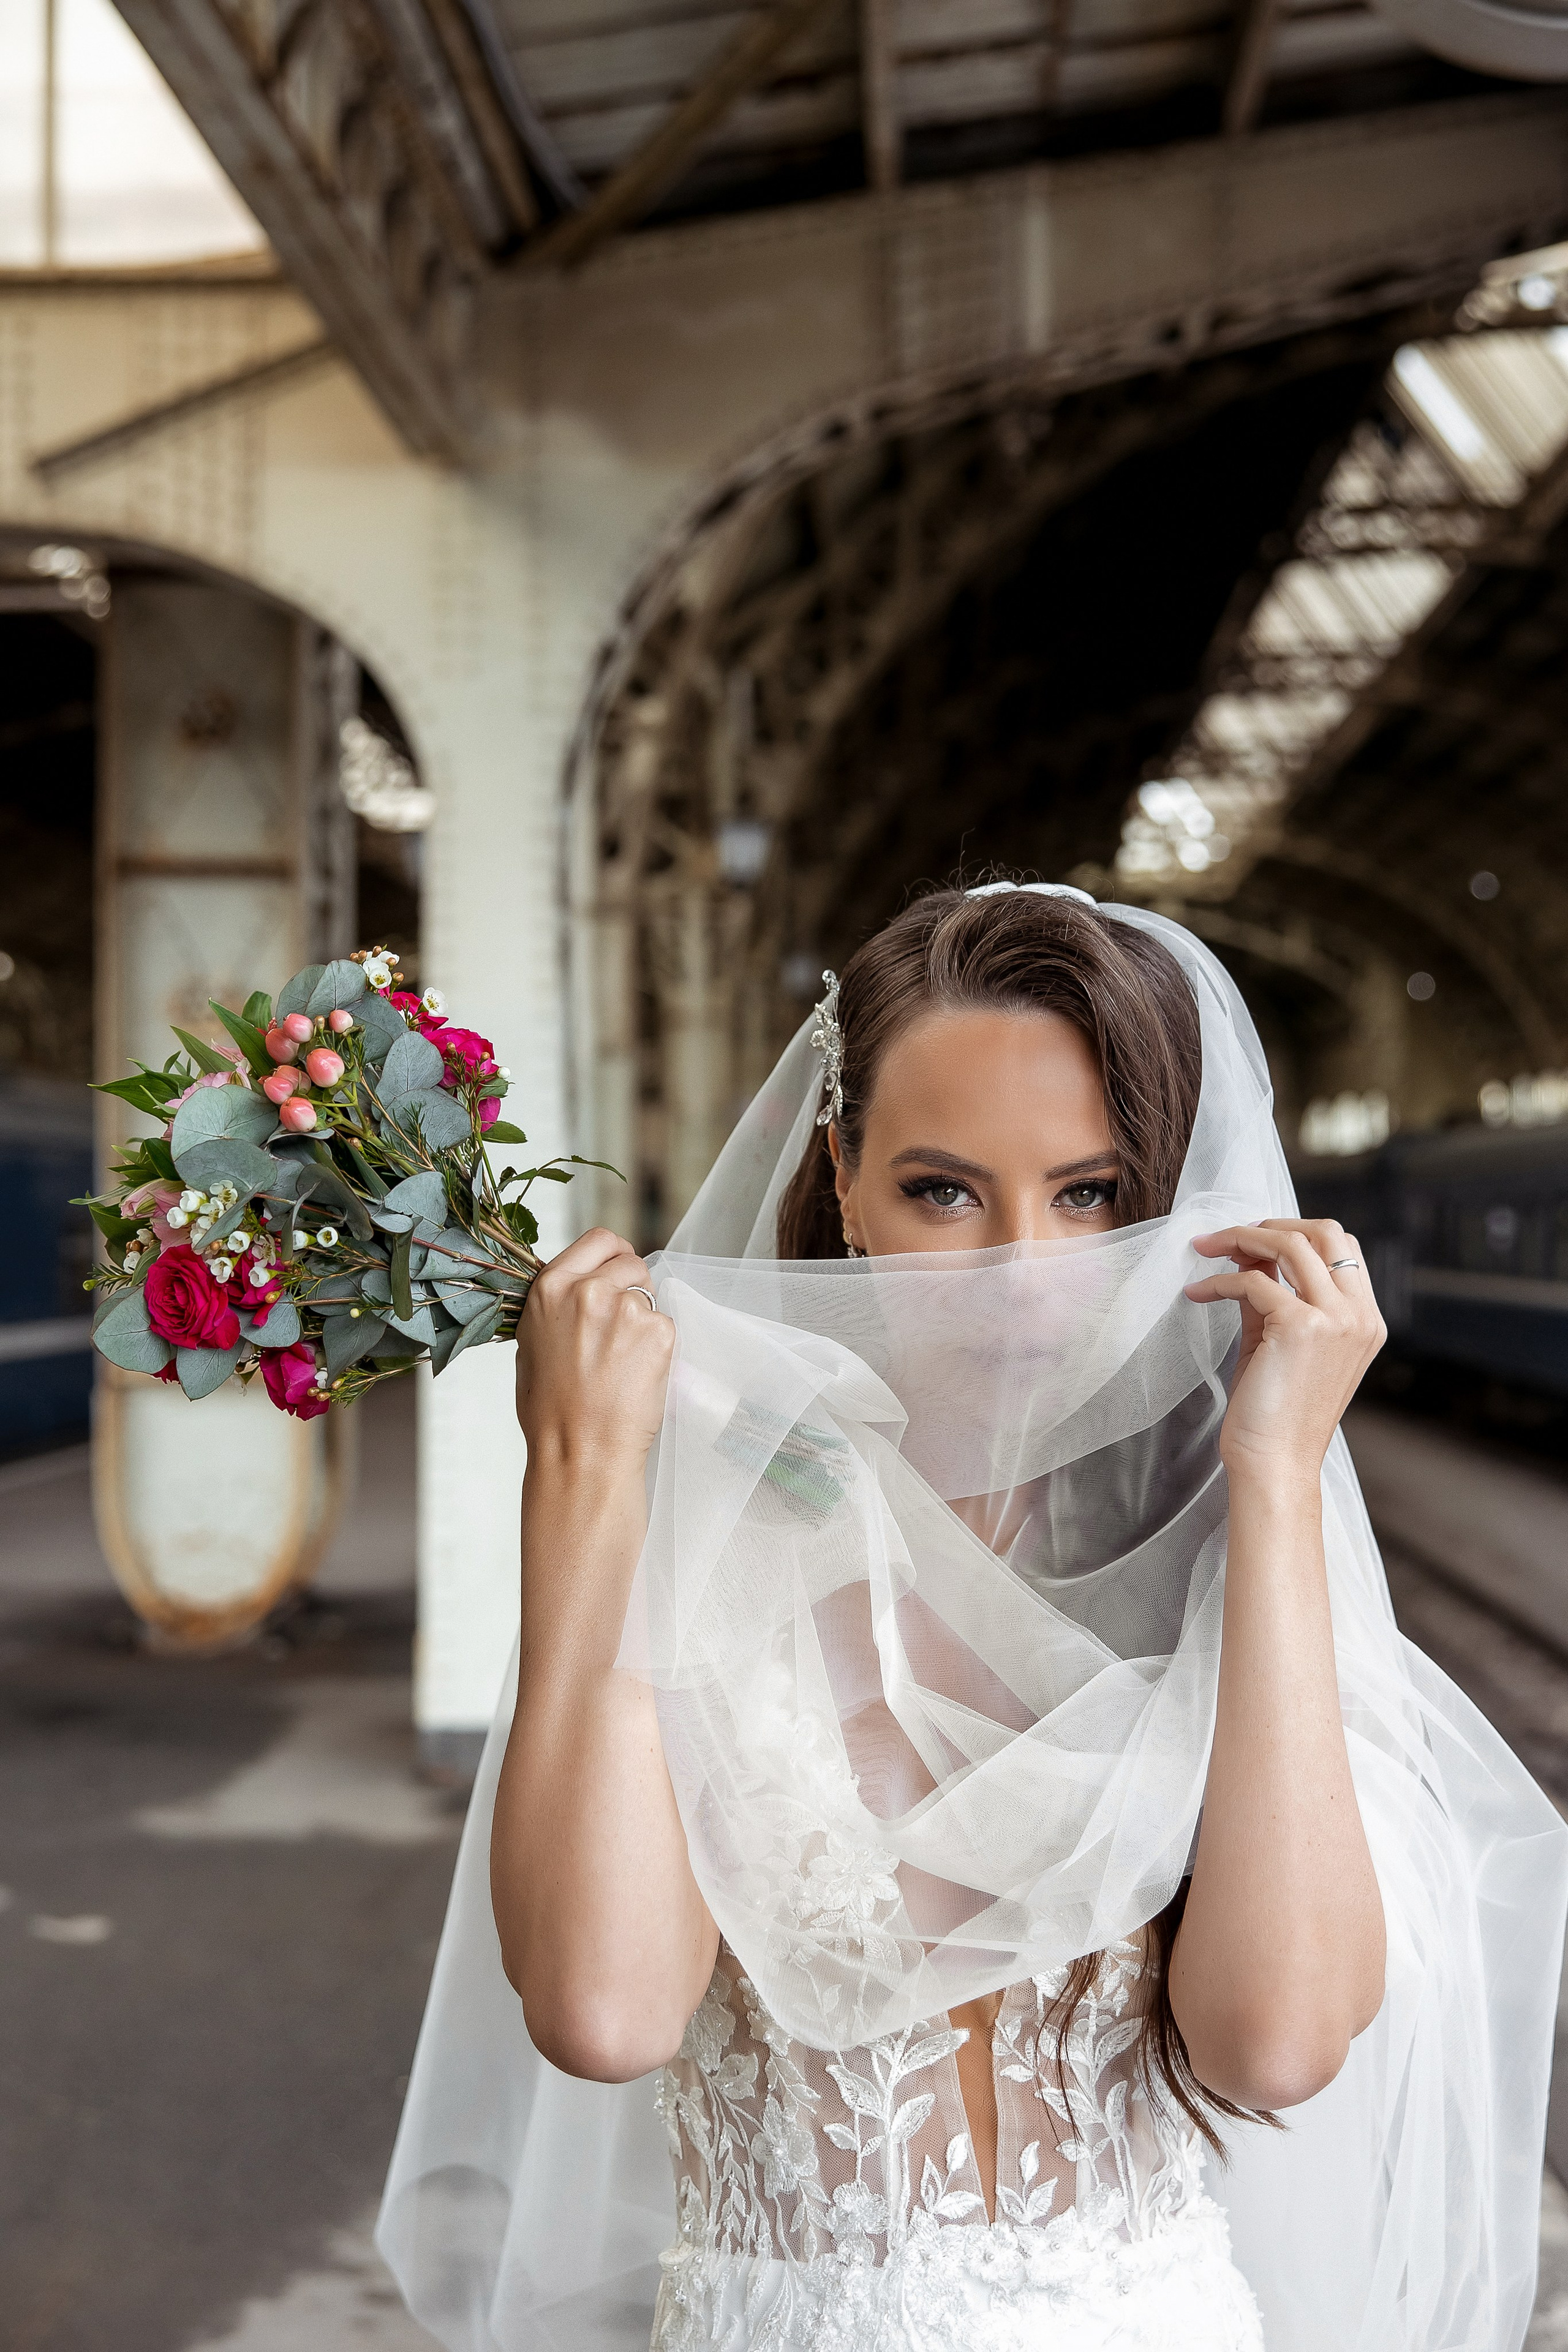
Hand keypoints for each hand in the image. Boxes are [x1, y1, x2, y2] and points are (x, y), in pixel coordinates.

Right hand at [516, 1227, 674, 1477]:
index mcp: (551, 1287)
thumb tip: (578, 1289)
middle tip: (621, 1330)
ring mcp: (626, 1309)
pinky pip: (666, 1325)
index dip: (614, 1254)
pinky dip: (658, 1346)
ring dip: (644, 1320)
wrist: (580, 1452)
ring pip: (651, 1295)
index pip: (598, 1239)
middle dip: (632, 1288)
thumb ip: (557, 1306)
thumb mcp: (532, 1344)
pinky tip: (638, 1374)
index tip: (618, 1268)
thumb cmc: (552, 1411)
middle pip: (631, 1262)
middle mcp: (588, 1290)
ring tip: (623, 1361)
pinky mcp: (658, 1332)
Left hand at [1184, 1219, 1384, 1485]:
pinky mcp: (1301, 1327)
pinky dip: (1217, 1282)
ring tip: (1206, 1249)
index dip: (1296, 1233)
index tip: (1252, 1242)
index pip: (1343, 1247)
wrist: (1275, 1465)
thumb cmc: (1275, 1413)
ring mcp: (1336, 1320)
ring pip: (1291, 1244)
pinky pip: (1252, 1281)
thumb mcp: (1280, 1343)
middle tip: (1229, 1236)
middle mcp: (1359, 1316)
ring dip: (1241, 1238)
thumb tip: (1248, 1255)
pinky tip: (1195, 1294)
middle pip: (1326, 1231)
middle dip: (1273, 1224)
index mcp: (1365, 1320)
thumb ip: (1273, 1296)